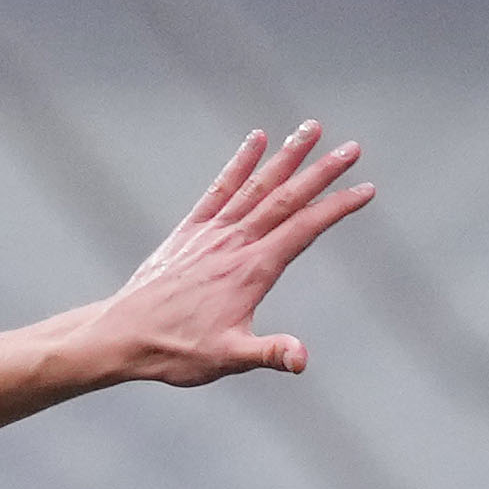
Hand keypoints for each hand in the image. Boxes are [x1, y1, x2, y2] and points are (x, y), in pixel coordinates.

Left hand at [85, 123, 372, 384]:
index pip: (304, 230)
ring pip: (256, 186)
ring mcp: (211, 233)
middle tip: (353, 148)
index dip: (337, 208)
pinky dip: (240, 164)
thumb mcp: (228, 359)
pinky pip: (220, 189)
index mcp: (251, 271)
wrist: (123, 335)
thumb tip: (302, 359)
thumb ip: (269, 354)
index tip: (366, 189)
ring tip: (312, 129)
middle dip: (321, 172)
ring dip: (286, 157)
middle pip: (285, 199)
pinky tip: (256, 140)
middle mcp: (234, 243)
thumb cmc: (176, 352)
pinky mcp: (190, 230)